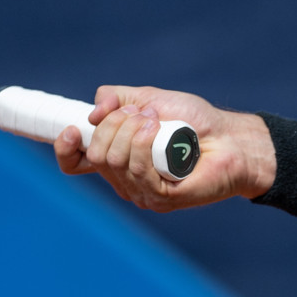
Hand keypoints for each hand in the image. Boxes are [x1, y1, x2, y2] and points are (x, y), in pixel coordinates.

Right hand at [54, 85, 276, 212]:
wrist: (231, 137)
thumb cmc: (195, 121)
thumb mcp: (150, 99)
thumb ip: (117, 98)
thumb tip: (93, 112)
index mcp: (116, 160)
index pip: (75, 163)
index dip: (64, 148)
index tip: (73, 127)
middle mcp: (125, 180)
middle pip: (95, 155)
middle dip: (113, 125)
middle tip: (142, 112)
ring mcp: (143, 193)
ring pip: (113, 161)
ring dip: (129, 129)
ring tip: (154, 118)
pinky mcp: (163, 198)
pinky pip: (138, 171)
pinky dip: (142, 143)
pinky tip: (155, 128)